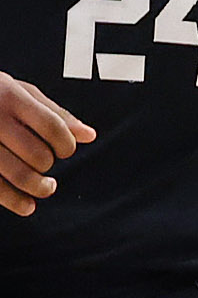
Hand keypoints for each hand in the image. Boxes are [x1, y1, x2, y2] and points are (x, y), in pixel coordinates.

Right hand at [0, 72, 92, 217]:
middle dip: (49, 164)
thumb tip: (89, 136)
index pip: (54, 128)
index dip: (66, 144)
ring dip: (40, 187)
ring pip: (21, 175)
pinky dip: (16, 202)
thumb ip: (54, 112)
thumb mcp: (17, 91)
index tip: (64, 149)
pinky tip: (28, 206)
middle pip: (39, 155)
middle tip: (45, 162)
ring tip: (46, 186)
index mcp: (9, 95)